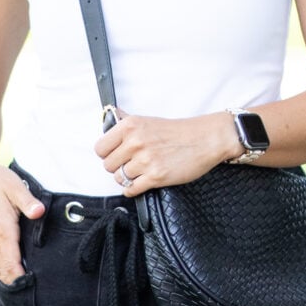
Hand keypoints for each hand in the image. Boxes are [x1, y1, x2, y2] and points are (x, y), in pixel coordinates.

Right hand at [0, 151, 44, 282]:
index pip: (12, 264)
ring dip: (10, 277)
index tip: (34, 287)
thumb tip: (39, 212)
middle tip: (35, 292)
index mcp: (1, 229)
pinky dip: (3, 268)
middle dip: (18, 283)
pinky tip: (14, 273)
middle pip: (4, 271)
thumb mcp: (14, 185)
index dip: (22, 278)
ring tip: (26, 286)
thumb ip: (28, 201)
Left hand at [95, 109, 235, 195]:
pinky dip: (132, 190)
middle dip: (117, 167)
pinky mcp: (156, 176)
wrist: (206, 139)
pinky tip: (140, 184)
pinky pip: (131, 189)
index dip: (106, 154)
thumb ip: (126, 120)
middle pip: (108, 165)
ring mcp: (145, 160)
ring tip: (139, 172)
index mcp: (130, 126)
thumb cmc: (179, 131)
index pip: (100, 148)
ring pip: (119, 178)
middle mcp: (135, 142)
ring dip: (127, 178)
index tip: (115, 155)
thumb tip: (111, 115)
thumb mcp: (148, 120)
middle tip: (129, 165)